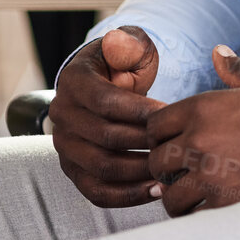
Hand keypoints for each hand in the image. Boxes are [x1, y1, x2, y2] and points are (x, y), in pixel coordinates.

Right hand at [49, 26, 166, 206]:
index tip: (170, 115)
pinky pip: (97, 191)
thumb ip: (128, 44)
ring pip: (101, 167)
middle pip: (105, 137)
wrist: (108, 84)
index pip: (105, 101)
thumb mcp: (130, 46)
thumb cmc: (124, 65)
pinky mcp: (74, 169)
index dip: (139, 111)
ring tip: (170, 170)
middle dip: (145, 143)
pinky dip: (126, 196)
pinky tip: (155, 191)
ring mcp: (65, 145)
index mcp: (74, 81)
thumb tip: (120, 44)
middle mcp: (62, 114)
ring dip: (139, 172)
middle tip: (176, 145)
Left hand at [144, 45, 239, 215]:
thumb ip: (238, 69)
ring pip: (169, 195)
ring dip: (178, 194)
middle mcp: (199, 140)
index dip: (162, 134)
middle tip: (183, 168)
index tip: (176, 140)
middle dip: (166, 166)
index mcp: (203, 107)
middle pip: (156, 161)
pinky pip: (193, 214)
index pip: (154, 126)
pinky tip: (211, 204)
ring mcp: (210, 174)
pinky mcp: (227, 202)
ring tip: (194, 191)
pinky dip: (198, 211)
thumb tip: (218, 52)